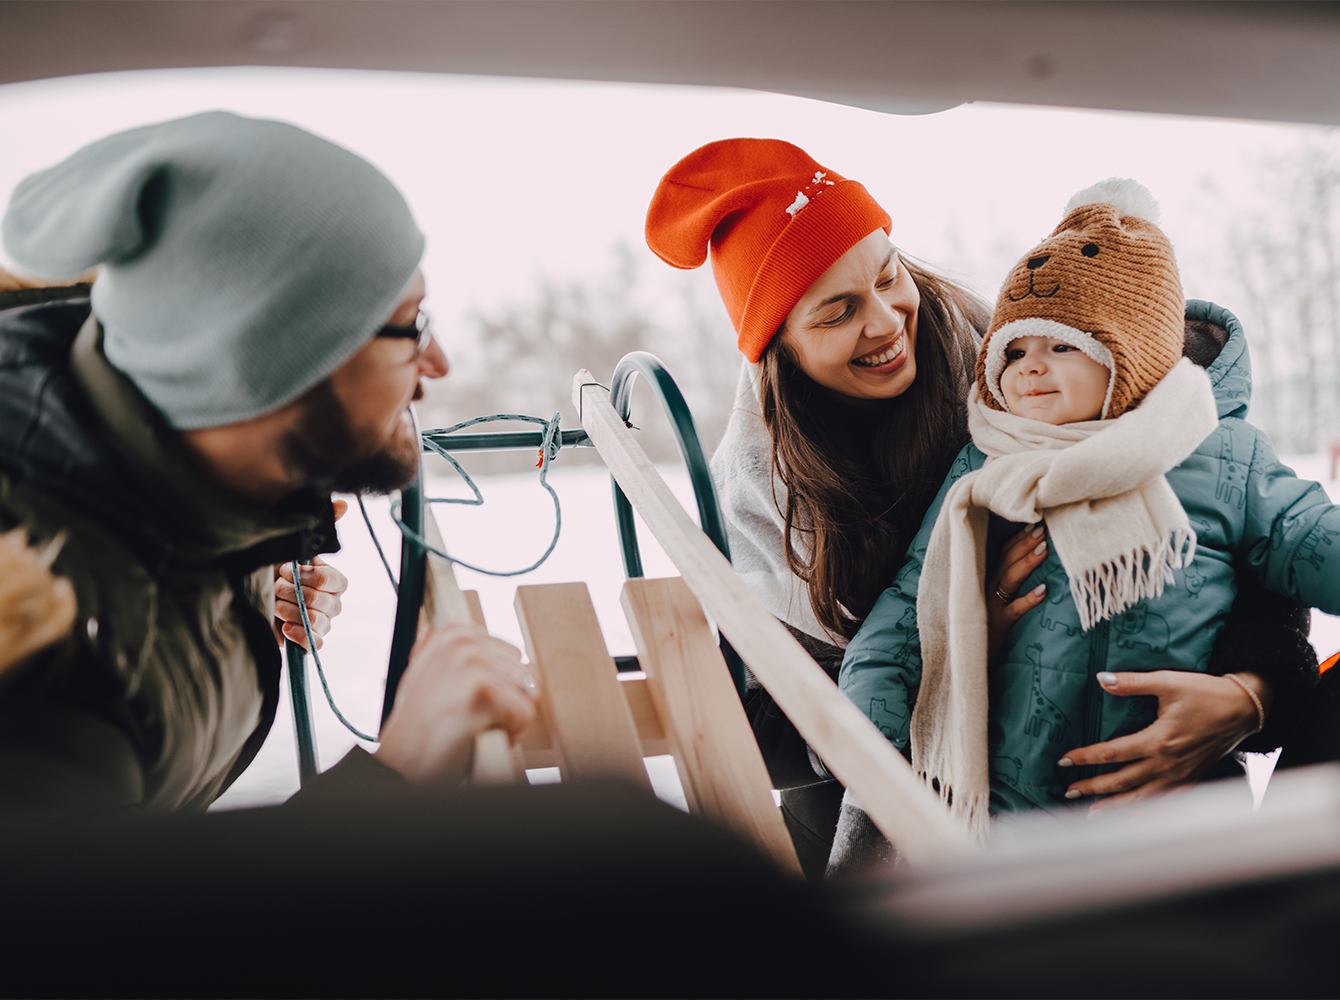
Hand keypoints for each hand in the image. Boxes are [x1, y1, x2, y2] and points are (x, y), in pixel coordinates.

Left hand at [274, 499, 348, 650]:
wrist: (248, 597)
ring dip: (290, 612)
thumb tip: (343, 504)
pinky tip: (283, 627)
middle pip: (324, 602)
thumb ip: (320, 526)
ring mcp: (323, 622)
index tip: (285, 569)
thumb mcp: (290, 545)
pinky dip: (299, 636)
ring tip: (274, 605)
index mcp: (332, 579)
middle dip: (293, 593)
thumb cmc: (272, 568)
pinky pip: (317, 644)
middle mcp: (332, 601)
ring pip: (317, 622)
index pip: (335, 581)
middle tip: (276, 586)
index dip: (309, 577)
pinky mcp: (309, 641)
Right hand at [375, 623, 537, 784]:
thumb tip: (444, 632)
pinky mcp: (482, 689)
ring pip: (527, 693)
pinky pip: (525, 713)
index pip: (514, 656)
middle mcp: (464, 641)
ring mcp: (472, 662)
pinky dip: (510, 734)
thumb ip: (445, 653)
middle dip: (507, 702)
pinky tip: (480, 736)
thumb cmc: (418, 727)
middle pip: (524, 673)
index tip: (467, 701)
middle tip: (471, 718)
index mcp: (454, 632)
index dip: (499, 686)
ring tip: (473, 727)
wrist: (400, 764)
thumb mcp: (424, 675)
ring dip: (508, 719)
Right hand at [986, 523, 1048, 662]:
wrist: (963, 661)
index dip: (1017, 539)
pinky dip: (1028, 600)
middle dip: (1024, 544)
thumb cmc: (978, 633)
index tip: (1034, 524)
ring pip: (1009, 579)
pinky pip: (1014, 610)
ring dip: (1026, 563)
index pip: (1000, 554)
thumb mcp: (986, 605)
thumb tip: (1018, 568)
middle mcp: (984, 589)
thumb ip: (998, 587)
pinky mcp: (996, 625)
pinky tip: (1044, 590)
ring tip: (1044, 549)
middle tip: (1043, 529)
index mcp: (983, 582)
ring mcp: (989, 606)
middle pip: (1005, 561)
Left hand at [1058, 669, 1270, 812]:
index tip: (1063, 761)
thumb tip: (1101, 679)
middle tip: (1068, 791)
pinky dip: (1146, 812)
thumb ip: (1132, 683)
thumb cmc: (1206, 694)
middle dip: (1092, 788)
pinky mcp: (1191, 779)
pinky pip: (1165, 802)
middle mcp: (1167, 765)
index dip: (1085, 758)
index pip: (1112, 754)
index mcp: (1158, 741)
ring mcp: (1180, 776)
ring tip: (1092, 814)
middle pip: (1121, 782)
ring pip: (1141, 799)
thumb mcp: (1168, 682)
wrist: (1244, 709)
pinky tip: (1133, 818)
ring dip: (1115, 807)